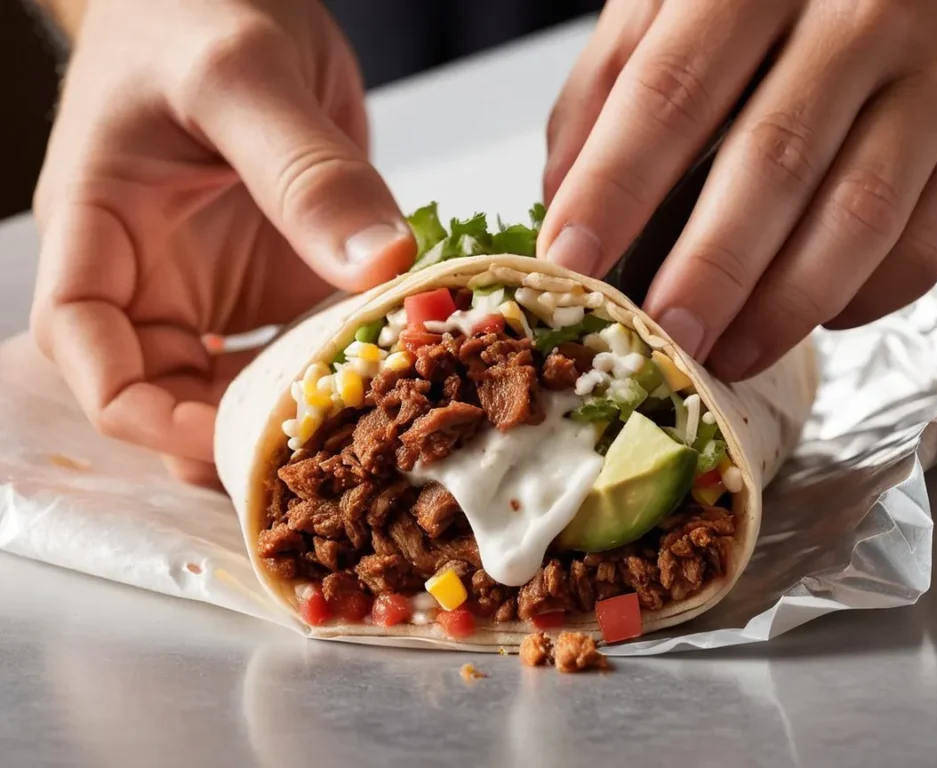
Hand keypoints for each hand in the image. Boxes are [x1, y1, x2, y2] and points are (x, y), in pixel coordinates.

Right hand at [30, 0, 415, 485]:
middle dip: (228, 435)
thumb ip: (303, 172)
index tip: (224, 436)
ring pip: (238, 382)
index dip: (143, 414)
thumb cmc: (196, 9)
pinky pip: (301, 344)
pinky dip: (338, 368)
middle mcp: (155, 275)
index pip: (89, 353)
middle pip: (168, 391)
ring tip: (360, 431)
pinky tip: (386, 375)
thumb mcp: (241, 76)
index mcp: (100, 235)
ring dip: (291, 412)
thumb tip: (380, 265)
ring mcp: (219, 283)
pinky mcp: (279, 277)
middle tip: (315, 459)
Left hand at [540, 0, 936, 378]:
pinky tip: (811, 317)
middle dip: (705, 267)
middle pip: (770, 160)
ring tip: (724, 353)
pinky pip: (926, 247)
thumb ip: (621, 74)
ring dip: (781, 305)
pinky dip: (859, 298)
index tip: (570, 259)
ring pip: (855, 215)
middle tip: (657, 335)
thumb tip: (564, 189)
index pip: (671, 90)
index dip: (614, 185)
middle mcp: (861, 17)